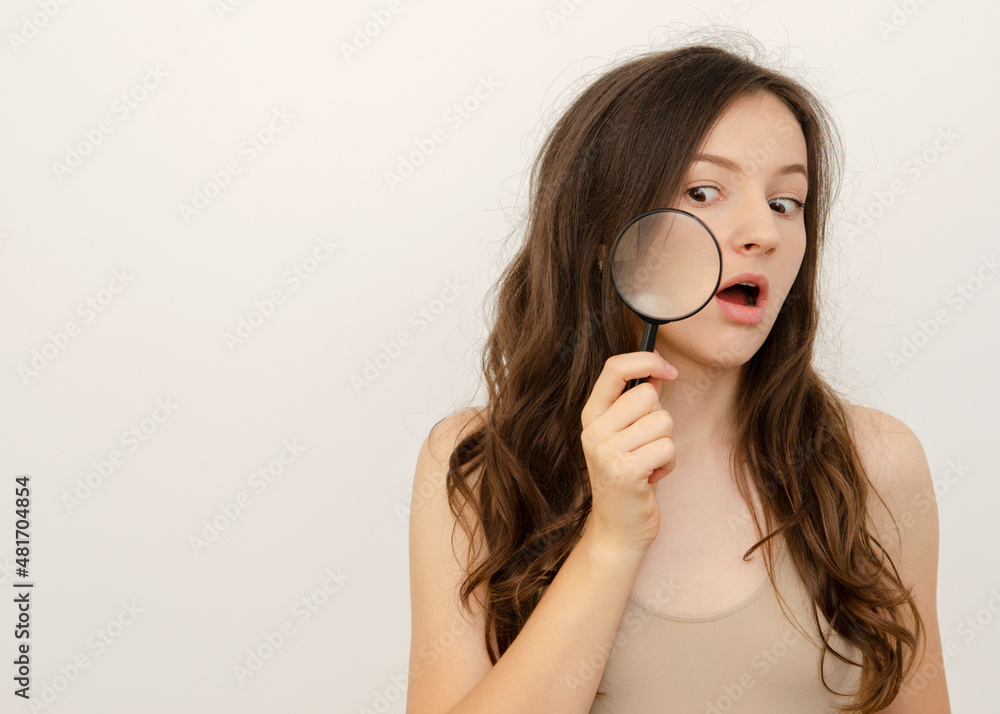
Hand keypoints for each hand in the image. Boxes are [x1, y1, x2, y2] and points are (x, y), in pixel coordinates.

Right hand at [580, 350, 677, 554]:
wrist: (617, 529)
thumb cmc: (628, 477)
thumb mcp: (626, 435)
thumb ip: (638, 403)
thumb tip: (661, 369)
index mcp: (591, 416)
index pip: (614, 369)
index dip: (646, 360)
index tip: (669, 369)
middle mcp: (593, 431)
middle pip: (647, 395)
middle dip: (660, 419)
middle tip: (647, 444)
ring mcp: (606, 451)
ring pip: (662, 422)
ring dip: (666, 444)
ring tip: (649, 462)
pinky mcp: (625, 472)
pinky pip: (667, 448)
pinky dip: (668, 464)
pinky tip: (652, 477)